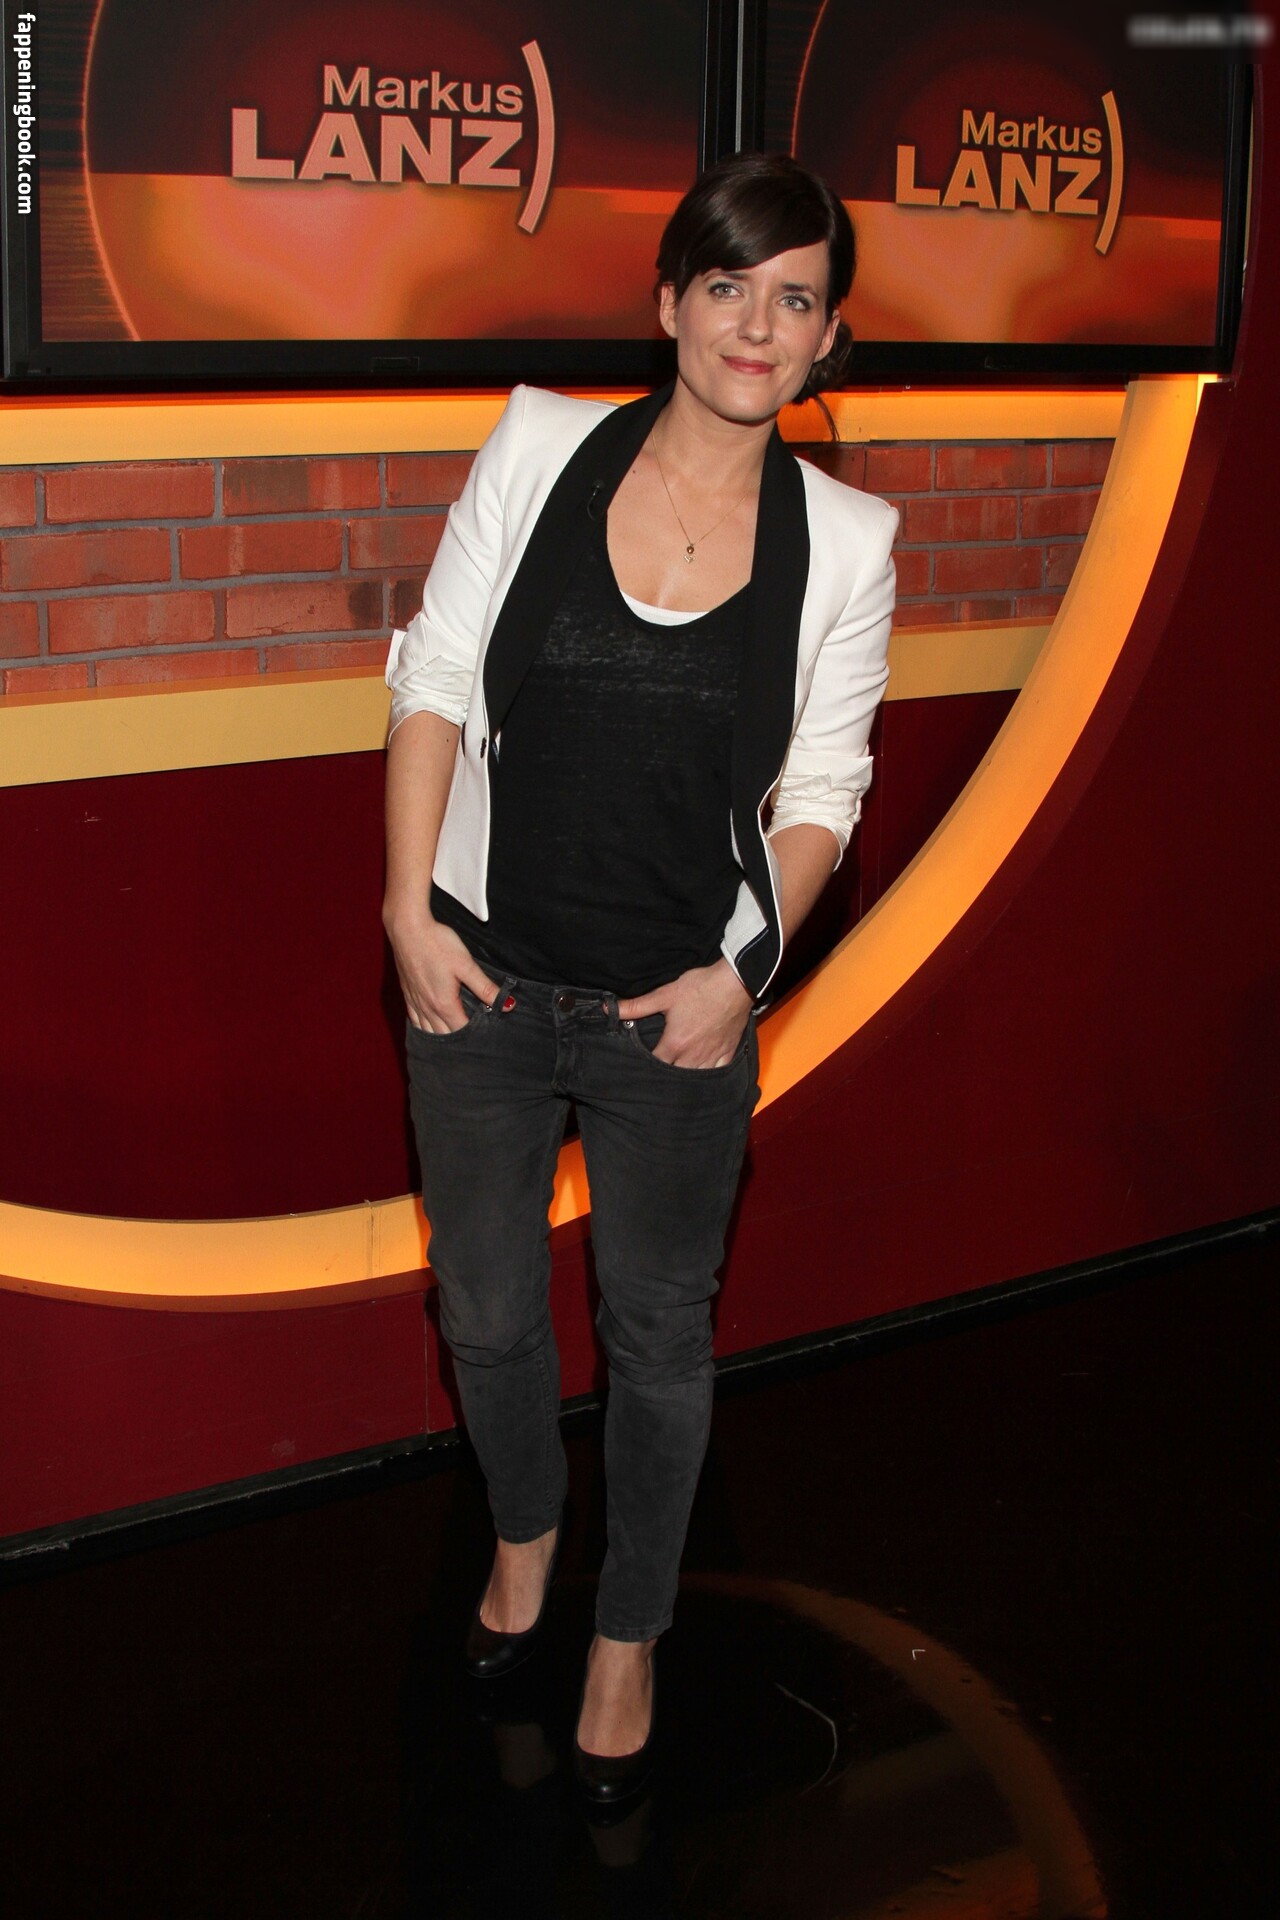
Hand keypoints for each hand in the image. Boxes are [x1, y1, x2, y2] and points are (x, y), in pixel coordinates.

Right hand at [383, 903, 495, 1032]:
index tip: (487, 1035)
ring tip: (454, 1042)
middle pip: (444, 1035)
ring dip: (440, 1038)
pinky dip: (423, 1028)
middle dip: (458, 1041)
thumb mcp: (466, 965)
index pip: (462, 1030)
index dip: (475, 1035)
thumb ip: (486, 987)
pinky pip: (414, 1019)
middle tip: (472, 1043)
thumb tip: (508, 1005)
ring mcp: (415, 1001)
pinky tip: (428, 1028)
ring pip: (427, 1030)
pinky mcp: (406, 993)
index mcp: (444, 1004)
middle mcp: (427, 1007)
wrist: (406, 927)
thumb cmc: (437, 943)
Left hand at [617, 959, 752, 1067]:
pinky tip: (702, 1075)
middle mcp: (693, 1055)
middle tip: (656, 1075)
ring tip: (676, 1078)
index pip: (654, 1066)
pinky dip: (709, 1076)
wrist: (736, 982)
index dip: (645, 1068)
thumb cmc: (700, 988)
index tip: (638, 1067)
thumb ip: (637, 1006)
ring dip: (685, 1079)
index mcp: (675, 1044)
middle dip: (664, 1076)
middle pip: (674, 1076)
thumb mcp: (665, 995)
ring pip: (696, 1079)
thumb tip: (608, 1008)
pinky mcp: (728, 1052)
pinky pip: (717, 1073)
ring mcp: (712, 1056)